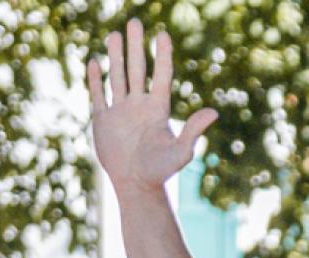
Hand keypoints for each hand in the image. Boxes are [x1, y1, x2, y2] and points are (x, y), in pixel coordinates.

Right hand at [85, 20, 216, 191]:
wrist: (136, 184)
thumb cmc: (161, 170)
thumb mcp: (181, 150)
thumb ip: (193, 129)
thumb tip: (213, 112)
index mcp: (158, 108)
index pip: (160, 75)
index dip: (161, 55)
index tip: (162, 34)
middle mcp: (139, 105)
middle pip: (136, 69)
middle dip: (135, 46)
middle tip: (134, 22)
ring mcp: (120, 110)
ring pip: (117, 77)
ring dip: (115, 56)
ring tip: (114, 34)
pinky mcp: (103, 120)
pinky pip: (98, 94)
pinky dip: (95, 79)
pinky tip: (94, 62)